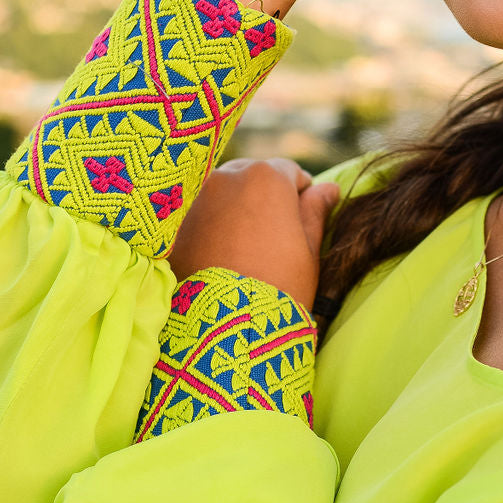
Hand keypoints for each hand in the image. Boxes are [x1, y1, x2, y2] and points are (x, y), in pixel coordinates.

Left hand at [167, 158, 339, 312]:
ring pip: (223, 194)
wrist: (226, 331)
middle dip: (264, 197)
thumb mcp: (308, 251)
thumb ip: (316, 212)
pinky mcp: (174, 224)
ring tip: (244, 249)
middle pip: (252, 176)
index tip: (301, 218)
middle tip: (272, 236)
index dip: (300, 194)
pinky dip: (211, 227)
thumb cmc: (279, 288)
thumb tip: (329, 188)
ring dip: (235, 210)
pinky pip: (199, 216)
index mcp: (266, 176)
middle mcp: (225, 176)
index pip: (289, 171)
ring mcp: (195, 199)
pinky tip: (220, 258)